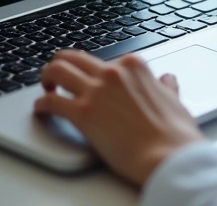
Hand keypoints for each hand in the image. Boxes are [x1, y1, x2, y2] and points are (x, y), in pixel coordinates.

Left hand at [34, 50, 204, 186]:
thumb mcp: (174, 101)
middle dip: (62, 64)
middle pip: (74, 58)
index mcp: (133, 67)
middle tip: (57, 77)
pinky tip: (41, 110)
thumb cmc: (174, 134)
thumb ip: (165, 88)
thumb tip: (166, 81)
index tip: (88, 80)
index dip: (92, 71)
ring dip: (47, 78)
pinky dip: (41, 105)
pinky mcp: (82, 114)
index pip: (103, 61)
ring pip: (57, 70)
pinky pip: (51, 102)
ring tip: (46, 89)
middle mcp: (112, 73)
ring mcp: (96, 92)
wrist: (168, 157)